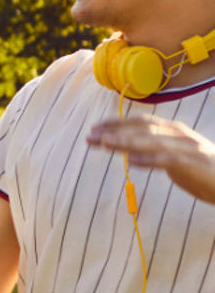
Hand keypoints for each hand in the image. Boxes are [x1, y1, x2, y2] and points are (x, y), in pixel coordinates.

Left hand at [88, 117, 214, 203]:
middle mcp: (180, 135)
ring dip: (126, 141)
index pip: (140, 122)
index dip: (116, 123)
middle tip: (90, 136)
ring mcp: (188, 148)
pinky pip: (169, 160)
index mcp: (174, 131)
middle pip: (142, 129)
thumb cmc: (205, 170)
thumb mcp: (177, 157)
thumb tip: (130, 152)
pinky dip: (150, 159)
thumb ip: (155, 151)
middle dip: (114, 131)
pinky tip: (132, 162)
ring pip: (152, 141)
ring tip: (104, 143)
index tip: (93, 128)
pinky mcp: (195, 164)